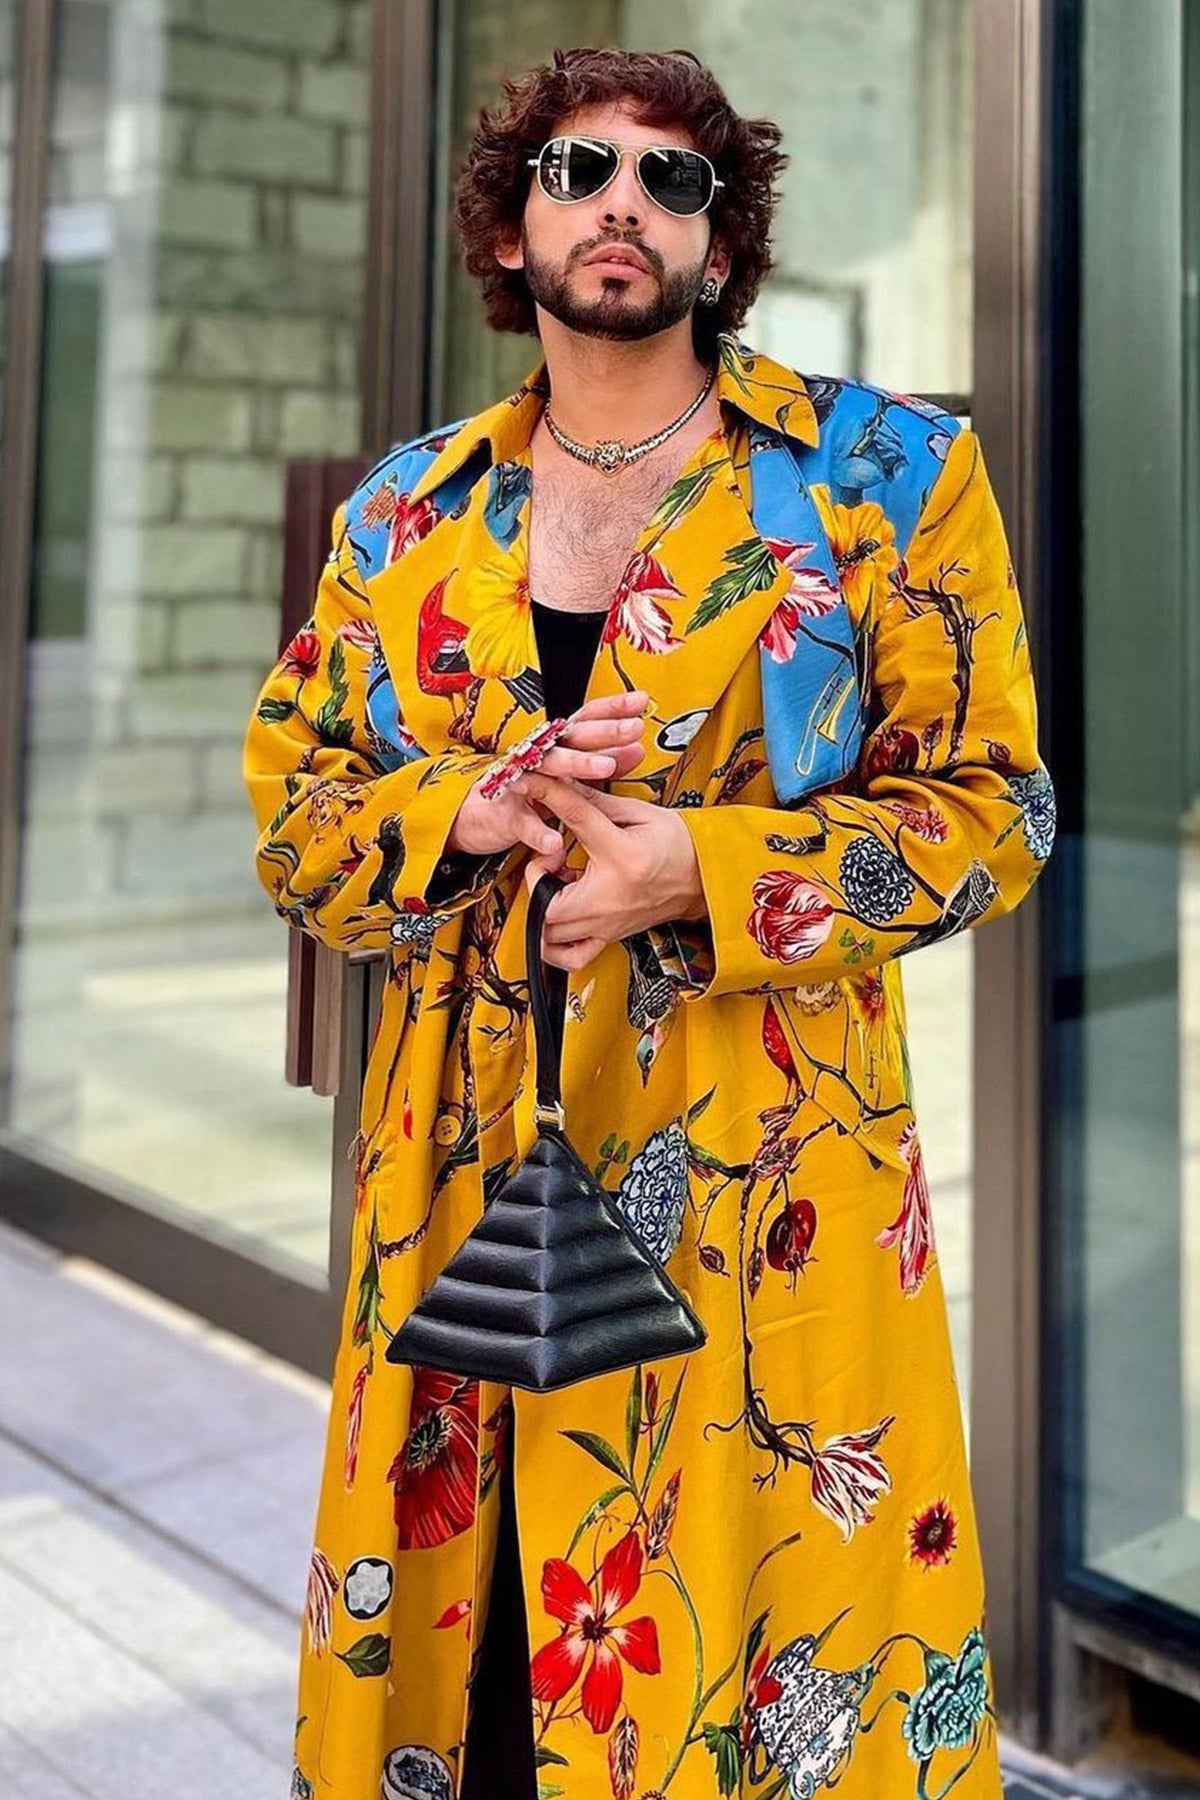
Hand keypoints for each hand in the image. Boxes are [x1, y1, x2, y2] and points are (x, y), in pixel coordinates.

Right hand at [446, 693, 648, 857]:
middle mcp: (537, 756)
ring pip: (548, 768)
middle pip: (571, 736)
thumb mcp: (570, 772)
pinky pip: (522, 822)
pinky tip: (554, 840)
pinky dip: (538, 832)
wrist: (478, 815)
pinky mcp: (505, 814)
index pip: (584, 719)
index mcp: (555, 746)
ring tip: (606, 767)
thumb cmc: (529, 789)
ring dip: (577, 764)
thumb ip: (603, 759)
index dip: (612, 709)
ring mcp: (520, 782)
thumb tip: (637, 746)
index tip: (640, 702)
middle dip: (603, 731)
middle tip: (632, 728)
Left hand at [518, 775, 707, 969]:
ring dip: (542, 906)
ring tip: (556, 885)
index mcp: (623, 856)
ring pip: (550, 931)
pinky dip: (554, 941)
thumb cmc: (679, 846)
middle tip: (550, 859)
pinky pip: (570, 955)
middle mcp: (611, 898)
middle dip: (536, 877)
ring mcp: (608, 924)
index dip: (549, 795)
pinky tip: (559, 916)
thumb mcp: (641, 814)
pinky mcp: (609, 937)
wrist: (707, 877)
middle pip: (547, 901)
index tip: (532, 783)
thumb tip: (564, 781)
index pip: (574, 818)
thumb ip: (596, 801)